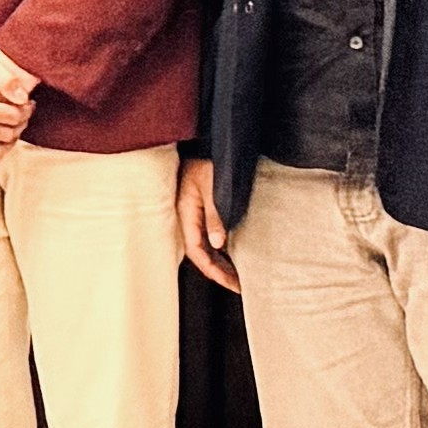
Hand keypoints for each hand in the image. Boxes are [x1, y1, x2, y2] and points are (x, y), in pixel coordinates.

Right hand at [173, 154, 240, 294]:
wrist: (206, 142)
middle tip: (241, 286)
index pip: (197, 251)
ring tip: (239, 275)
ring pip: (205, 247)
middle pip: (201, 253)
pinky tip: (232, 255)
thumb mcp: (213, 186)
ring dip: (220, 262)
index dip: (215, 270)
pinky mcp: (201, 210)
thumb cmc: (208, 159)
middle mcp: (187, 217)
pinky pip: (208, 236)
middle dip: (219, 272)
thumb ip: (215, 213)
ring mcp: (193, 214)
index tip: (233, 283)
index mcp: (185, 213)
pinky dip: (220, 250)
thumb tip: (219, 243)